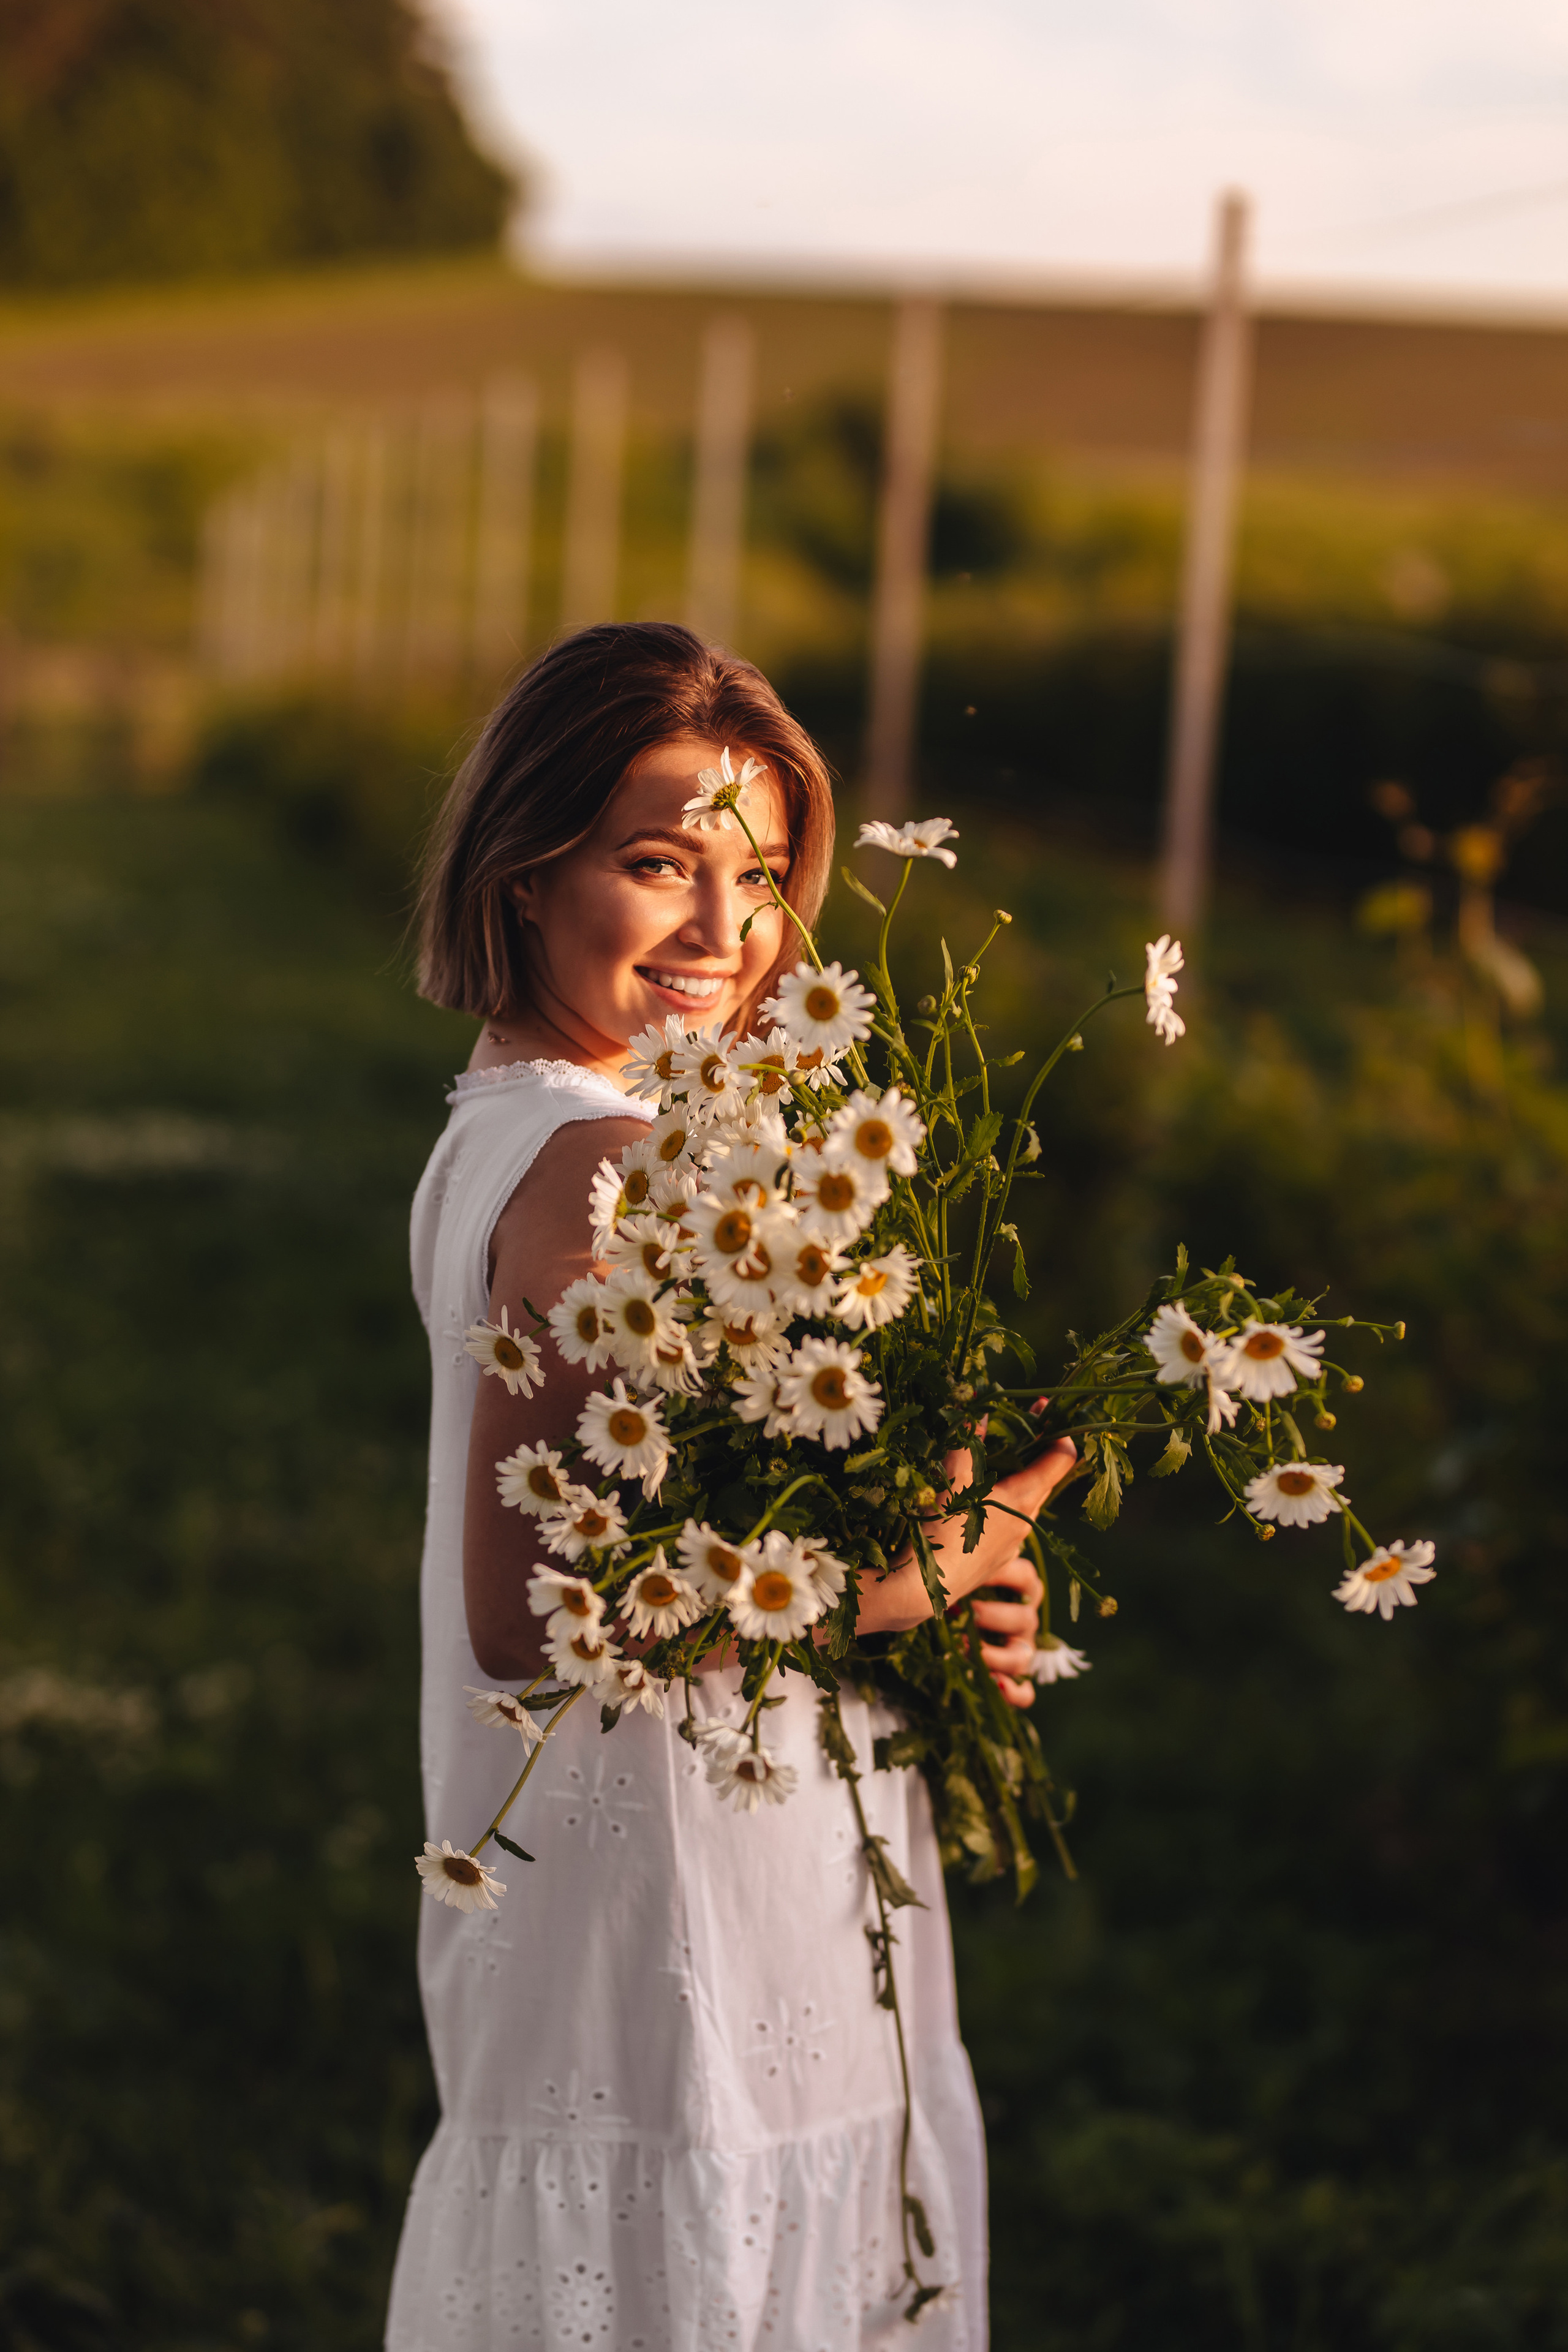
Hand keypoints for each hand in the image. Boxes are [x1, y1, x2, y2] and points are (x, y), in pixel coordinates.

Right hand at [925, 1414, 1077, 1708]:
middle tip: (1018, 1421)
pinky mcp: (995, 1560)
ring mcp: (1012, 1545)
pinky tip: (973, 1499)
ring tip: (992, 1457)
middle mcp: (1026, 1523)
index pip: (1062, 1458)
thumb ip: (968, 1439)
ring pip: (1023, 1501)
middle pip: (1044, 1478)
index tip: (1045, 1407)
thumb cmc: (939, 1528)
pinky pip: (1006, 1522)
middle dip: (1033, 1448)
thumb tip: (978, 1403)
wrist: (918, 1591)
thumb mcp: (952, 1476)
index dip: (1059, 1429)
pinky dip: (999, 1501)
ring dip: (1015, 1476)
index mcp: (1024, 1498)